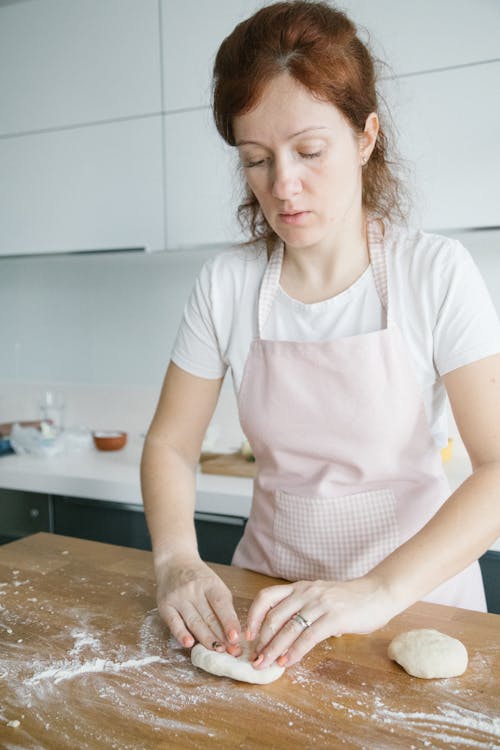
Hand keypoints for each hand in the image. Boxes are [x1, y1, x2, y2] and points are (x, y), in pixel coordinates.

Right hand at [156, 555, 241, 654]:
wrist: (175, 562)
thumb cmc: (200, 578)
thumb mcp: (215, 585)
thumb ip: (224, 606)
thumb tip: (233, 633)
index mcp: (210, 584)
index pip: (221, 604)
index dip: (229, 622)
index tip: (236, 638)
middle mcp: (193, 589)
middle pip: (209, 616)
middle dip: (221, 636)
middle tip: (231, 652)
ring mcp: (178, 597)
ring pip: (194, 622)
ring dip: (206, 639)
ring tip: (217, 650)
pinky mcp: (165, 605)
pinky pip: (173, 622)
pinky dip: (181, 634)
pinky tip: (189, 643)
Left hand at [246, 575, 396, 669]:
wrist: (379, 593)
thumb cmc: (350, 599)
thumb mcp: (321, 597)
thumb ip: (305, 609)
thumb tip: (286, 632)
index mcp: (300, 587)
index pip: (267, 597)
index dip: (254, 616)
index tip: (248, 635)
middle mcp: (306, 593)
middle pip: (274, 616)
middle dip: (261, 640)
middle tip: (255, 658)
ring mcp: (320, 604)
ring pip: (288, 628)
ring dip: (274, 649)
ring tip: (265, 664)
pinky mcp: (334, 617)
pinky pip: (308, 637)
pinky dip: (295, 652)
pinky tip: (288, 662)